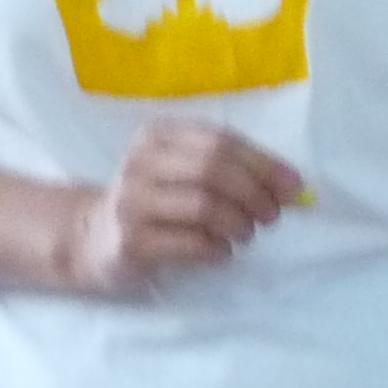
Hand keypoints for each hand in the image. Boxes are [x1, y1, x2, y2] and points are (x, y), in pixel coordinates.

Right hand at [63, 119, 303, 291]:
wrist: (92, 237)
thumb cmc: (155, 202)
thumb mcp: (183, 172)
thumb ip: (232, 170)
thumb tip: (293, 185)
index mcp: (157, 136)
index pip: (221, 141)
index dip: (264, 164)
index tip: (294, 187)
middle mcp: (139, 163)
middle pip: (213, 170)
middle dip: (255, 194)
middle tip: (271, 215)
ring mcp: (130, 203)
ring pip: (204, 206)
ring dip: (239, 223)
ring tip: (245, 234)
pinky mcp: (131, 242)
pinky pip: (190, 243)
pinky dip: (218, 248)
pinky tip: (221, 251)